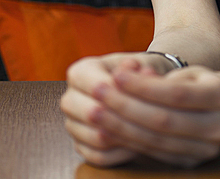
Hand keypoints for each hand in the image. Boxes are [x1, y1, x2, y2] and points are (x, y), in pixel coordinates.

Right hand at [61, 52, 167, 166]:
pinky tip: (138, 146)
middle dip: (122, 117)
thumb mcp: (140, 63)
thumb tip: (133, 67)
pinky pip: (98, 157)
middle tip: (149, 118)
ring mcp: (72, 124)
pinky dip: (120, 154)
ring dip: (123, 137)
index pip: (96, 87)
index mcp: (79, 73)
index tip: (147, 95)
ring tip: (147, 131)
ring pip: (95, 138)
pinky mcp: (81, 146)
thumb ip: (136, 65)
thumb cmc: (137, 74)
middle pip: (91, 114)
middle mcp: (70, 99)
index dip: (122, 94)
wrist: (136, 88)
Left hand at [87, 61, 219, 167]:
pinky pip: (154, 153)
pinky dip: (129, 141)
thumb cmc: (207, 85)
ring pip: (156, 140)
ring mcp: (206, 150)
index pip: (175, 93)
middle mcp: (218, 128)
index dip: (143, 85)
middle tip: (98, 93)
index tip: (116, 73)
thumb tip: (126, 73)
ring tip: (96, 111)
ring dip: (121, 127)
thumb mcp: (193, 72)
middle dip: (126, 107)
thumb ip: (161, 77)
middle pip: (163, 120)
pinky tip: (109, 129)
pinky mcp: (192, 164)